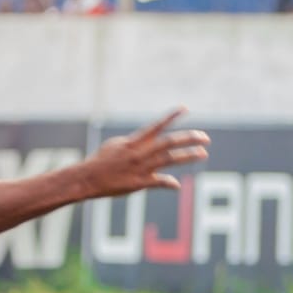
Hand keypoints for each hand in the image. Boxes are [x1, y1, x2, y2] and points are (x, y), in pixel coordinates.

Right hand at [83, 108, 209, 194]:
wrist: (87, 178)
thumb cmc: (101, 161)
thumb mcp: (117, 146)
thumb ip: (135, 143)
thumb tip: (148, 141)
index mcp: (134, 141)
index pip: (156, 125)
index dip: (171, 116)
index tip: (185, 108)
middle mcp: (140, 152)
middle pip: (169, 142)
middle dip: (189, 138)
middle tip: (206, 137)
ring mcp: (141, 168)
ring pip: (169, 159)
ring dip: (188, 156)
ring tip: (203, 153)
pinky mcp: (139, 183)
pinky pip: (159, 182)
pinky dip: (169, 183)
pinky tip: (177, 184)